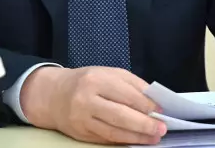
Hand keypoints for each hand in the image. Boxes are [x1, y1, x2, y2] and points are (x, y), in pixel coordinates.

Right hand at [19, 65, 166, 144]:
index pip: (126, 94)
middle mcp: (87, 100)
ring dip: (137, 137)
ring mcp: (82, 119)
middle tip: (162, 129)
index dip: (146, 105)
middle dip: (144, 124)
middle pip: (120, 115)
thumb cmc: (86, 81)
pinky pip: (106, 139)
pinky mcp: (80, 134)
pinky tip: (136, 140)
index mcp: (96, 79)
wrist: (53, 95)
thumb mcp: (108, 73)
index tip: (161, 111)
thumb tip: (153, 101)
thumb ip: (131, 84)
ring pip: (114, 131)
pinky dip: (123, 140)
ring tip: (153, 138)